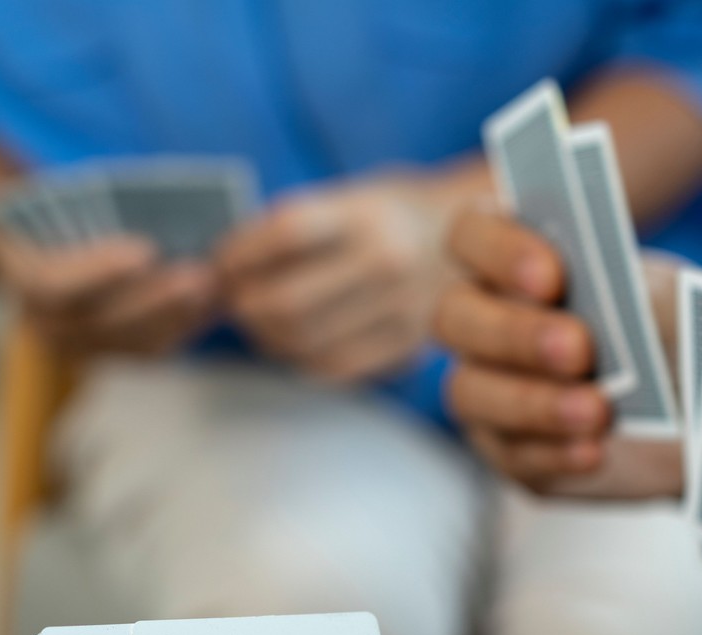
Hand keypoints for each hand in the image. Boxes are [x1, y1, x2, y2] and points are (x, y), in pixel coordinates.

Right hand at [0, 142, 219, 358]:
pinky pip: (153, 347)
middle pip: (102, 322)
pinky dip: (185, 324)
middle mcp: (45, 322)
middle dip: (156, 299)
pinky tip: (214, 301)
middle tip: (202, 274)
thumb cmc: (60, 206)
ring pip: (134, 343)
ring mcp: (80, 345)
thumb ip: (73, 192)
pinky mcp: (114, 352)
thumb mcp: (54, 191)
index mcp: (22, 275)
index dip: (98, 270)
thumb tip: (131, 190)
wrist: (46, 243)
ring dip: (180, 314)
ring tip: (216, 286)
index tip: (145, 249)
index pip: (52, 286)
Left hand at [218, 170, 479, 382]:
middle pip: (286, 302)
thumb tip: (219, 266)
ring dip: (263, 337)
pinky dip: (298, 358)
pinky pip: (331, 369)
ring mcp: (401, 312)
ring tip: (258, 319)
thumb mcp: (354, 197)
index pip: (284, 234)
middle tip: (229, 299)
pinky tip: (293, 341)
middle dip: (242, 305)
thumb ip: (293, 227)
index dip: (238, 253)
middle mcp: (388, 263)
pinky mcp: (405, 351)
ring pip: (301, 344)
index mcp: (370, 213)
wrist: (483, 241)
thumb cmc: (397, 216)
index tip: (218, 262)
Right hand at [434, 208, 682, 498]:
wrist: (700, 405)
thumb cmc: (669, 331)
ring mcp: (486, 387)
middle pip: (455, 317)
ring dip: (534, 402)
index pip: (469, 237)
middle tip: (578, 349)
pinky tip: (594, 450)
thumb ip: (626, 290)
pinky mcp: (508, 449)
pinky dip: (554, 452)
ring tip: (598, 411)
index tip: (553, 277)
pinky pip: (510, 455)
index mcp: (511, 259)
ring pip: (471, 392)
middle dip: (515, 334)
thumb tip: (608, 306)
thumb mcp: (662, 300)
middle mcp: (484, 319)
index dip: (498, 251)